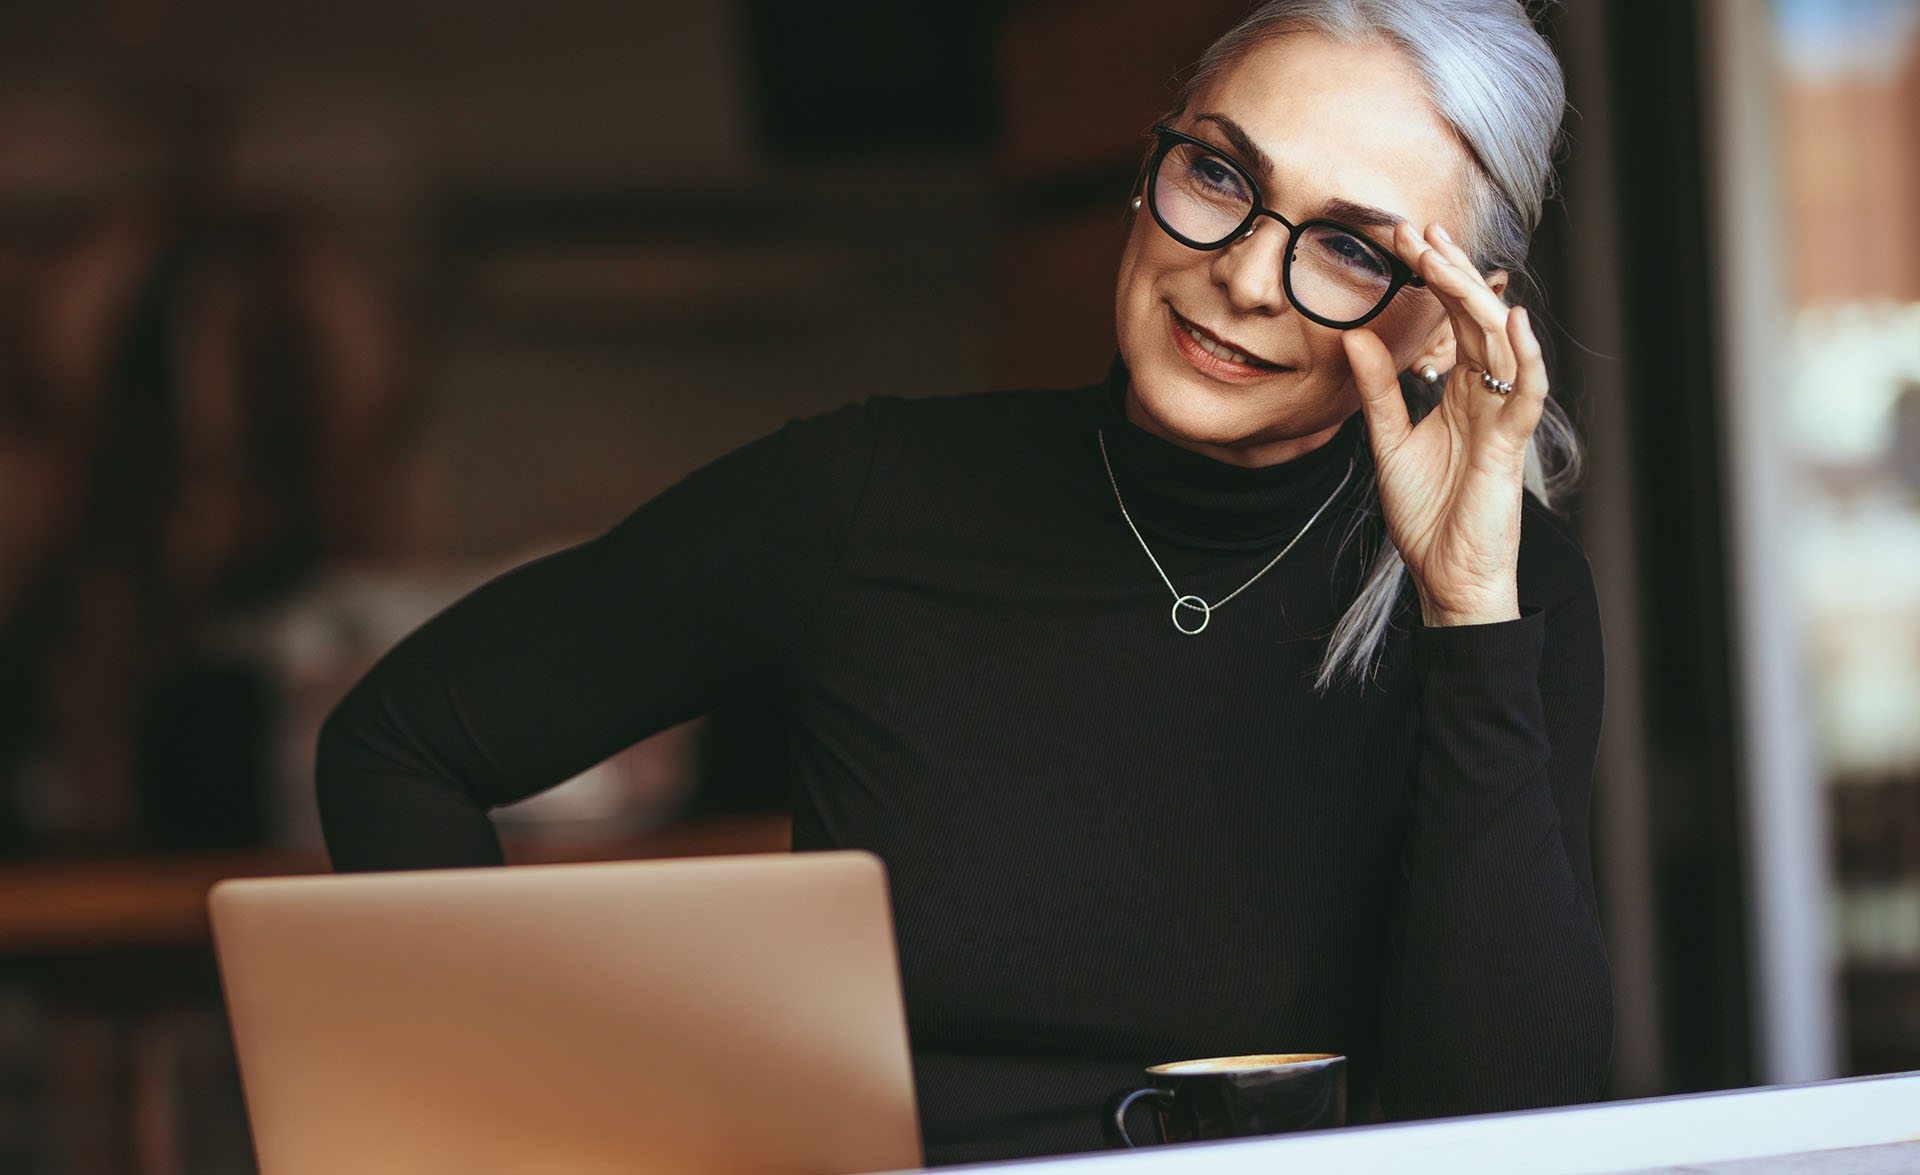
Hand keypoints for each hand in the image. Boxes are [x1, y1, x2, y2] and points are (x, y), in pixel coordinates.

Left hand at [1342, 222, 1547, 626]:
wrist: (1447, 575)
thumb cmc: (1428, 513)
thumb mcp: (1388, 441)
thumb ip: (1377, 389)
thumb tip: (1353, 334)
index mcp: (1460, 391)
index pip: (1450, 321)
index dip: (1433, 279)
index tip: (1403, 239)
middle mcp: (1485, 395)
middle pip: (1475, 319)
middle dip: (1450, 273)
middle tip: (1419, 230)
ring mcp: (1501, 416)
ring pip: (1498, 343)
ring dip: (1475, 298)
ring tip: (1448, 259)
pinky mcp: (1510, 444)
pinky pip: (1524, 392)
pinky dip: (1523, 356)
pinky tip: (1512, 320)